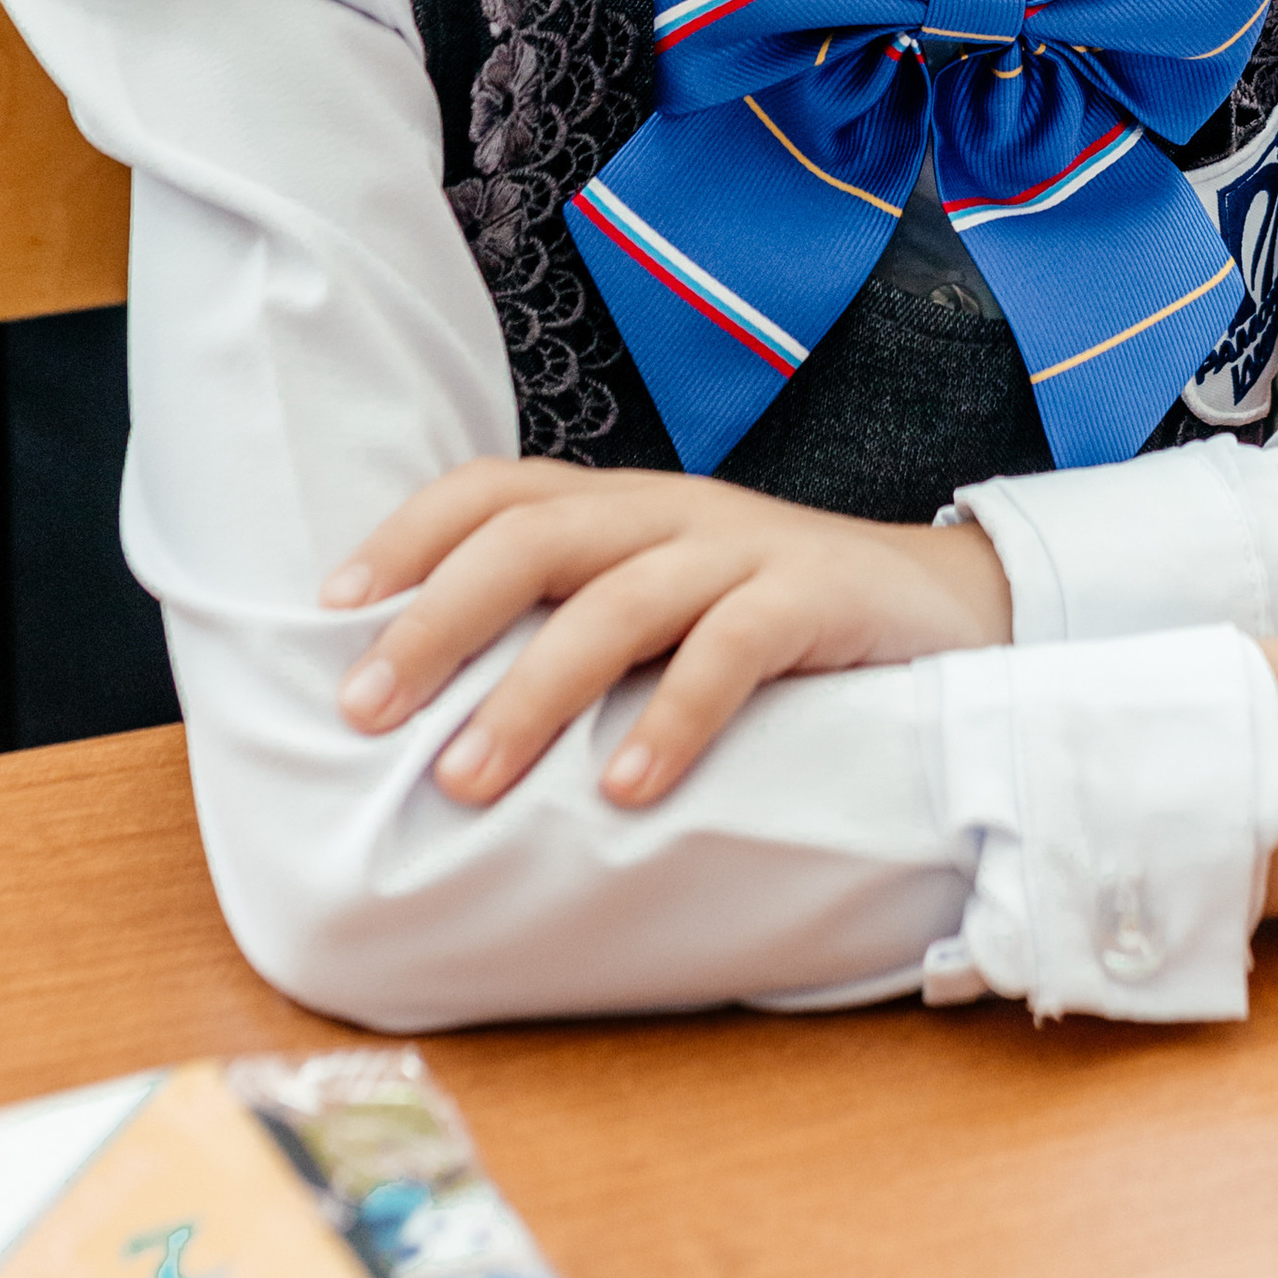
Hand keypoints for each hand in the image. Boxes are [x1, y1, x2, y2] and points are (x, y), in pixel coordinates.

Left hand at [322, 458, 1015, 808]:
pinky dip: (673, 716)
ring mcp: (745, 547)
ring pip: (621, 599)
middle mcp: (670, 511)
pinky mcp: (816, 596)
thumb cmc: (773, 621)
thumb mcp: (664, 607)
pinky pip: (735, 646)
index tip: (329, 609)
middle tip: (366, 711)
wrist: (947, 605)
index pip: (495, 489)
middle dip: (439, 620)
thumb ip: (575, 627)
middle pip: (534, 538)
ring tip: (467, 778)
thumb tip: (436, 718)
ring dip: (534, 691)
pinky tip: (625, 787)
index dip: (408, 535)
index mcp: (622, 506)